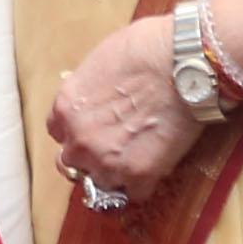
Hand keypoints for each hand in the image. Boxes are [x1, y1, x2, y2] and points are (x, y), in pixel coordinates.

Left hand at [47, 15, 205, 195]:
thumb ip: (89, 88)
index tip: (91, 128)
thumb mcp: (101, 60)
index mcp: (67, 108)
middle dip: (90, 156)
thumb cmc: (147, 50)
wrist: (185, 64)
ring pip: (101, 183)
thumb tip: (94, 95)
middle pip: (73, 163)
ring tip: (136, 158)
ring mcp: (108, 161)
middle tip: (113, 146)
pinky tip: (155, 166)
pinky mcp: (140, 175)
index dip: (76, 130)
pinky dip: (143, 185)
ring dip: (115, 174)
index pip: (57, 133)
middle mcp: (80, 140)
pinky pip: (135, 194)